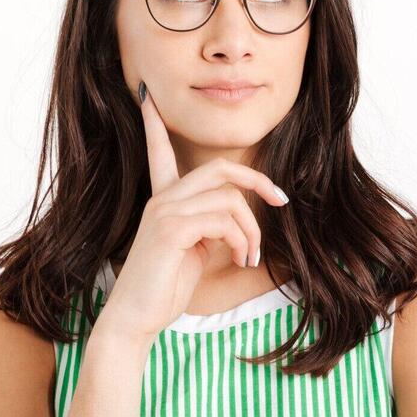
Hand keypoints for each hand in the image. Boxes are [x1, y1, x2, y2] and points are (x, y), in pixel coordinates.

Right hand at [96, 81, 290, 343]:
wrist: (136, 319)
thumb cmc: (164, 288)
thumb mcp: (196, 251)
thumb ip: (214, 228)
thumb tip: (243, 224)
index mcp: (163, 200)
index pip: (158, 152)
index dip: (154, 124)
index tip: (145, 97)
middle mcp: (161, 199)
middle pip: (220, 169)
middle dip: (257, 180)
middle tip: (280, 201)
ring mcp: (164, 211)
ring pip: (229, 199)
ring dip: (252, 229)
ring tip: (248, 255)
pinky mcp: (171, 229)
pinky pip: (224, 220)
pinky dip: (241, 240)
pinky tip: (239, 260)